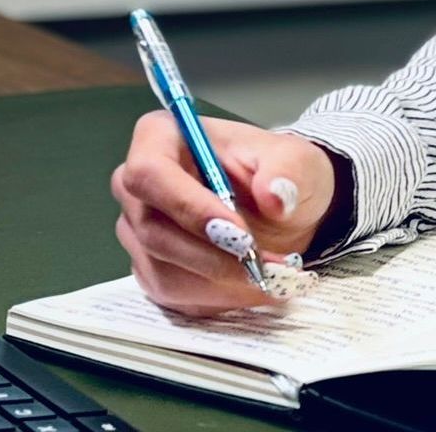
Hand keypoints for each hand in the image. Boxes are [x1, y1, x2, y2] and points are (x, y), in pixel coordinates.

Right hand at [112, 110, 340, 316]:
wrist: (284, 207)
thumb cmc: (280, 172)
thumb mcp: (297, 160)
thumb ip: (287, 171)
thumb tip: (274, 196)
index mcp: (162, 137)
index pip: (150, 173)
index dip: (189, 207)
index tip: (237, 232)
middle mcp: (138, 186)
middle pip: (155, 230)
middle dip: (214, 254)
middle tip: (264, 264)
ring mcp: (139, 231)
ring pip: (164, 270)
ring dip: (220, 281)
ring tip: (270, 277)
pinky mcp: (151, 269)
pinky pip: (173, 295)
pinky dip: (216, 297)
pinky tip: (252, 287)